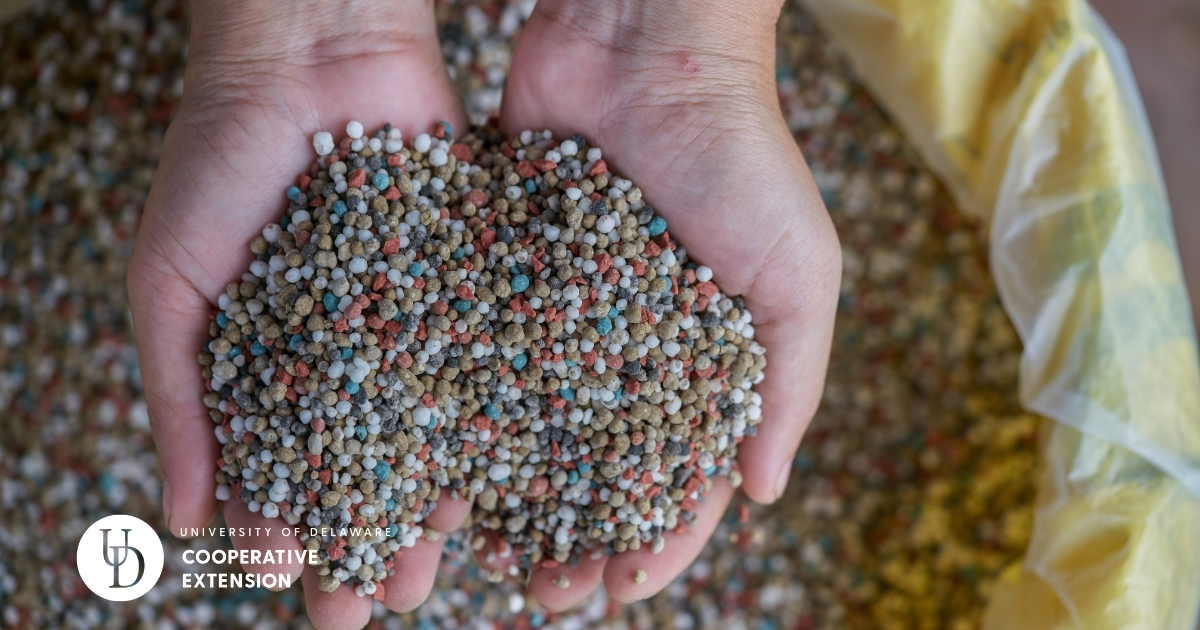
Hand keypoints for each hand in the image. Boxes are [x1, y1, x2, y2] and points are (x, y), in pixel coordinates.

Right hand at [127, 1, 469, 626]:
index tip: (299, 595)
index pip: (280, 467)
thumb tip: (182, 523)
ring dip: (426, 506)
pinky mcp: (470, 286)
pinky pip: (481, 367)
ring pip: (425, 434)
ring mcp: (414, 324)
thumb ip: (178, 398)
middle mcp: (349, 354)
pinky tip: (494, 482)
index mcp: (273, 360)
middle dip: (366, 538)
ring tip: (436, 571)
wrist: (312, 55)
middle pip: (361, 466)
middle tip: (377, 609)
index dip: (287, 532)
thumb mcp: (169, 283)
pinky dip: (485, 425)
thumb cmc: (219, 161)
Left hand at [497, 0, 840, 608]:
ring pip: (530, 426)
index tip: (620, 587)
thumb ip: (789, 383)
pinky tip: (438, 467)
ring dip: (511, 494)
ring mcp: (563, 315)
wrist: (648, 50)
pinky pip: (479, 359)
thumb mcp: (799, 273)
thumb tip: (760, 492)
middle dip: (574, 532)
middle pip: (597, 465)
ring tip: (481, 555)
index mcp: (703, 358)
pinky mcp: (503, 274)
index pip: (683, 470)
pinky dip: (462, 416)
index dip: (656, 536)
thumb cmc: (742, 157)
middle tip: (542, 594)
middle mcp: (629, 347)